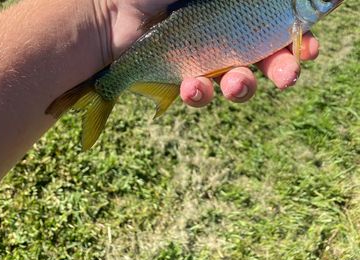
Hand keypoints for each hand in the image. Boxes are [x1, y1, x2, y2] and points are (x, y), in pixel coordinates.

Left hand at [107, 1, 319, 106]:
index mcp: (233, 9)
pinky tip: (190, 86)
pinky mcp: (184, 79)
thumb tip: (254, 3)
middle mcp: (224, 34)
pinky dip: (200, 93)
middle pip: (266, 59)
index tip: (307, 49)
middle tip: (288, 76)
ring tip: (234, 85)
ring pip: (238, 82)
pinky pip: (202, 93)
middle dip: (283, 70)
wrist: (109, 14)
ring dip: (243, 88)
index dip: (296, 41)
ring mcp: (205, 59)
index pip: (275, 27)